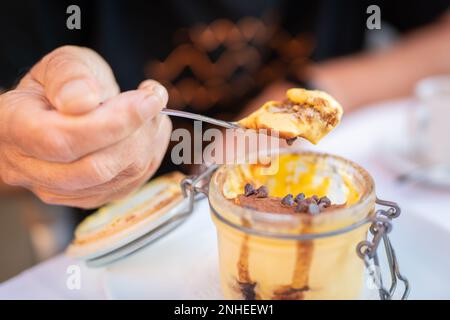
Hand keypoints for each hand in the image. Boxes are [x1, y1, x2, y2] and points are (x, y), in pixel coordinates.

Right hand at [0, 46, 170, 207]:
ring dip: (147, 144)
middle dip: (135, 134)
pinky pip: (127, 186)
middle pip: (92, 169)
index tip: (145, 100)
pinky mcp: (87, 198)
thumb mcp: (63, 63)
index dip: (111, 124)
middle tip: (153, 100)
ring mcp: (58, 189)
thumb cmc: (63, 83)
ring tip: (152, 110)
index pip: (61, 140)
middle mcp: (28, 168)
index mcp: (11, 127)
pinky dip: (149, 156)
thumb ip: (69, 76)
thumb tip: (83, 101)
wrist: (67, 106)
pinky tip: (149, 131)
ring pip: (114, 180)